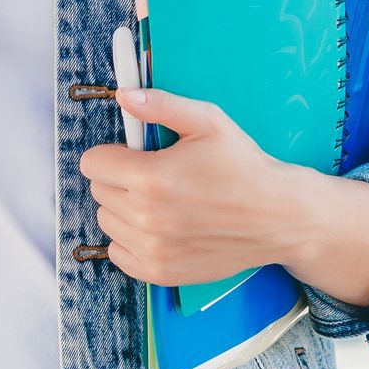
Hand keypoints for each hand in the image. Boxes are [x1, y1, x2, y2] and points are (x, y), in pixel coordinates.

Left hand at [78, 88, 305, 286]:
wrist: (276, 217)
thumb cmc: (244, 166)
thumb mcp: (208, 122)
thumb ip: (161, 105)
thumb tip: (124, 95)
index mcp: (151, 178)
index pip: (92, 163)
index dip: (113, 152)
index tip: (134, 153)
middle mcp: (146, 218)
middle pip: (99, 191)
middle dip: (120, 177)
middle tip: (156, 174)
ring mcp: (152, 250)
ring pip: (107, 221)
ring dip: (125, 208)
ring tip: (162, 200)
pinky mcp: (159, 272)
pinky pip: (118, 252)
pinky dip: (131, 238)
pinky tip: (160, 225)